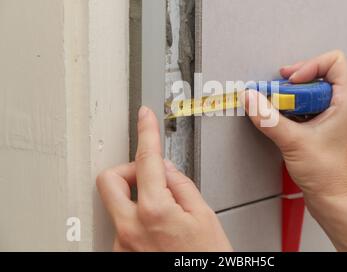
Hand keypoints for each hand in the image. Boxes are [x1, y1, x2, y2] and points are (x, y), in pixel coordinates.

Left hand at [96, 107, 231, 251]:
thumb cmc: (208, 257)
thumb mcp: (204, 214)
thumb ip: (180, 184)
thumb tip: (165, 168)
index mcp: (154, 211)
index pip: (147, 159)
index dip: (147, 132)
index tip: (144, 116)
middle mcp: (130, 228)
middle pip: (109, 179)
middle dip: (128, 169)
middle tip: (150, 174)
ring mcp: (122, 243)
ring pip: (116, 203)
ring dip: (136, 196)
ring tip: (165, 210)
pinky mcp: (121, 253)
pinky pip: (123, 222)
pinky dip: (139, 216)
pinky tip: (160, 227)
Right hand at [241, 50, 346, 208]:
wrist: (331, 197)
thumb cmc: (327, 174)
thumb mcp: (293, 141)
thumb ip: (268, 118)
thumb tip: (251, 98)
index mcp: (345, 100)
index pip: (333, 62)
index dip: (309, 65)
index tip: (291, 82)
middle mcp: (340, 103)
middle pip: (317, 73)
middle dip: (292, 82)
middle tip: (277, 93)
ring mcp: (330, 114)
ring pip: (308, 90)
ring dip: (288, 95)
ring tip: (276, 106)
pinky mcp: (320, 124)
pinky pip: (303, 105)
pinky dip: (288, 107)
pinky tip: (279, 118)